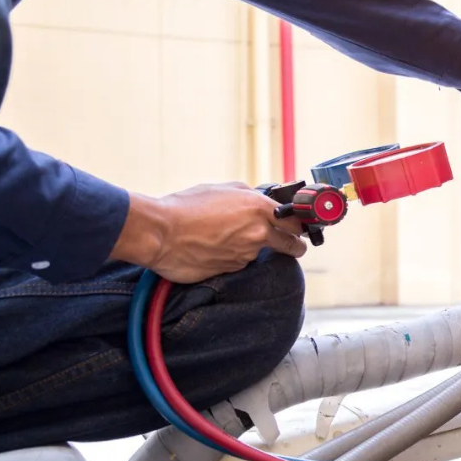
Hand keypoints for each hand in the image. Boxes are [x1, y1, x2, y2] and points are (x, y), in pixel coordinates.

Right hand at [111, 182, 306, 283]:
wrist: (159, 233)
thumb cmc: (185, 207)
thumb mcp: (222, 189)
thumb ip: (248, 195)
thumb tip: (260, 199)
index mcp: (259, 209)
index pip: (296, 223)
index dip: (300, 227)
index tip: (301, 228)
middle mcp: (258, 234)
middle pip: (293, 246)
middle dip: (293, 245)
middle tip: (287, 242)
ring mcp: (246, 255)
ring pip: (259, 253)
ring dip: (249, 248)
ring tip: (224, 237)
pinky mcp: (231, 270)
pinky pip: (238, 263)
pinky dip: (230, 257)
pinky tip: (213, 247)